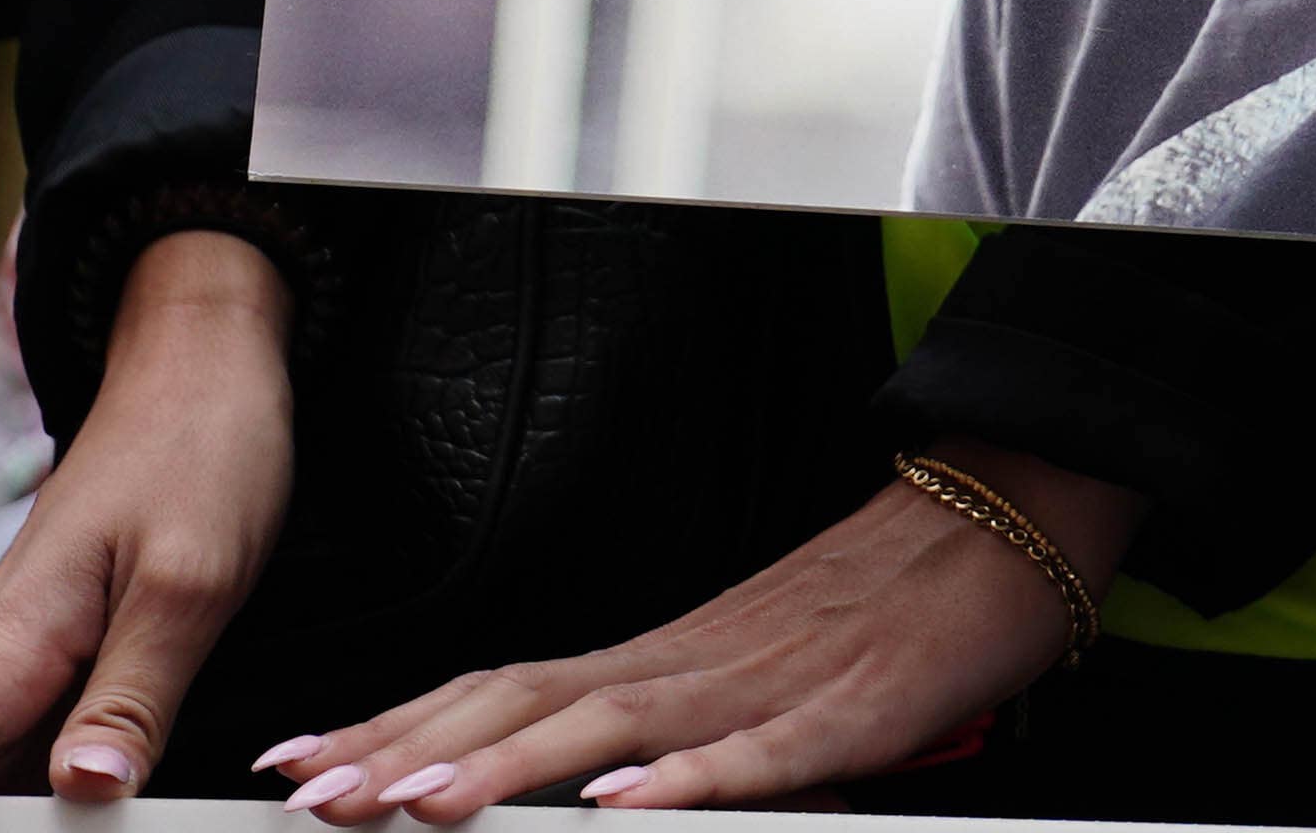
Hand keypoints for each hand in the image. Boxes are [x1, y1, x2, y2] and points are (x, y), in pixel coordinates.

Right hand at [0, 230, 294, 832]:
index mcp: (2, 651)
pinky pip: (40, 762)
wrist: (203, 370)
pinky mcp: (64, 672)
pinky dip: (67, 801)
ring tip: (118, 831)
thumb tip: (84, 794)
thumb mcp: (192, 576)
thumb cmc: (197, 446)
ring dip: (33, 832)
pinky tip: (119, 814)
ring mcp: (24, 676)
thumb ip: (136, 696)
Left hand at [252, 443, 1132, 821]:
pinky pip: (760, 754)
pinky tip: (628, 807)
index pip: (502, 689)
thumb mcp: (768, 666)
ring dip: (507, 769)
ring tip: (419, 807)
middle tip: (312, 795)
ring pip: (615, 724)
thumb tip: (589, 791)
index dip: (395, 726)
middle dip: (410, 753)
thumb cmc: (898, 597)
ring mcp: (769, 680)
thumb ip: (678, 726)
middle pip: (529, 703)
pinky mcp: (852, 707)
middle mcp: (696, 660)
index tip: (297, 761)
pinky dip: (688, 782)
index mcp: (669, 655)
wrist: (1017, 512)